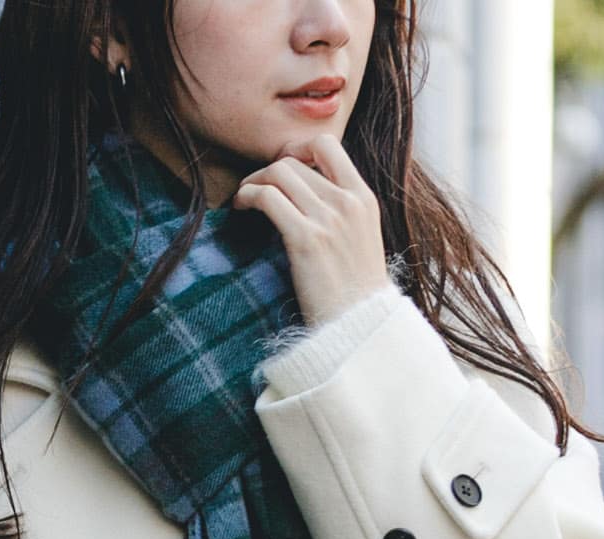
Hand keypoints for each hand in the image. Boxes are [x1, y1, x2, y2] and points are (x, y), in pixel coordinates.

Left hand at [231, 134, 390, 327]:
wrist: (360, 327)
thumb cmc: (354, 293)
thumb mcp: (361, 240)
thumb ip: (342, 212)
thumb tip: (309, 193)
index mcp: (364, 198)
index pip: (327, 146)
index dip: (297, 149)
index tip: (282, 169)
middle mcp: (347, 202)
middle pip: (294, 161)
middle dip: (267, 171)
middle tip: (254, 190)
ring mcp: (328, 219)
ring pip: (279, 173)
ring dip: (253, 181)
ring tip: (243, 199)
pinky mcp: (306, 239)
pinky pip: (268, 198)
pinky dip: (248, 196)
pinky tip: (240, 208)